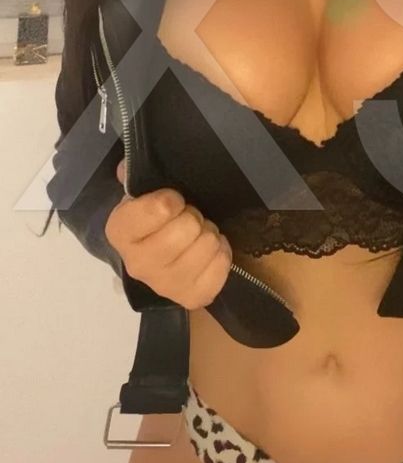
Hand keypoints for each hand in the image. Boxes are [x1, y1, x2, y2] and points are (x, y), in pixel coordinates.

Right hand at [108, 158, 232, 308]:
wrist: (153, 262)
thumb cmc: (150, 222)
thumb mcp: (139, 195)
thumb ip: (135, 176)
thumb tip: (127, 165)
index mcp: (120, 233)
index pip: (161, 208)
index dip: (172, 199)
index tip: (172, 202)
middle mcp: (138, 264)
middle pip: (189, 227)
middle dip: (193, 216)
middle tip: (187, 220)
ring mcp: (165, 285)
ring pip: (208, 244)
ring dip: (208, 234)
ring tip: (197, 236)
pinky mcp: (192, 297)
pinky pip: (222, 265)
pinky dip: (221, 253)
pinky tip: (209, 252)